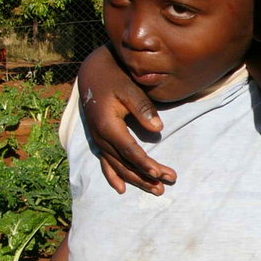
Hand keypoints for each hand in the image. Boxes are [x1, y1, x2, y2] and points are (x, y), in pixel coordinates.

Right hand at [78, 45, 176, 194]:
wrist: (93, 72)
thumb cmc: (114, 78)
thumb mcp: (129, 89)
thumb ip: (143, 108)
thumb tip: (158, 129)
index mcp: (108, 126)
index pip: (130, 151)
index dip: (145, 164)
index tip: (160, 173)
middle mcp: (101, 137)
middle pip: (125, 163)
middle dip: (146, 176)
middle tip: (168, 183)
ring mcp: (98, 140)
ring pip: (117, 166)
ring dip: (136, 180)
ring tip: (156, 189)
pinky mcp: (99, 140)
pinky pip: (105, 163)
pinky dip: (113, 176)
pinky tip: (122, 189)